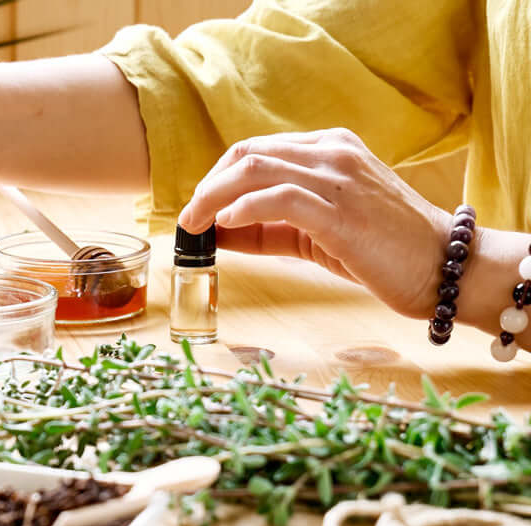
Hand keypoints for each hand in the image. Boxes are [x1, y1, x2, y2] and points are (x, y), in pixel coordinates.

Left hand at [178, 128, 451, 318]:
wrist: (446, 268)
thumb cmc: (384, 251)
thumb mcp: (318, 231)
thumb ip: (269, 227)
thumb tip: (216, 233)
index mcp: (329, 148)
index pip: (255, 150)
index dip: (217, 179)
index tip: (197, 210)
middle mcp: (331, 152)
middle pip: (246, 154)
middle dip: (207, 186)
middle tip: (187, 220)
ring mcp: (337, 176)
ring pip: (254, 169)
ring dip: (212, 197)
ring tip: (194, 226)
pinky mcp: (340, 209)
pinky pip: (278, 196)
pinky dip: (243, 208)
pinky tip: (224, 227)